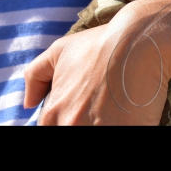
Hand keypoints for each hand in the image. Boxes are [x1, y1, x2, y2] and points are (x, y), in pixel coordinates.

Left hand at [24, 0, 170, 125]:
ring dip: (110, 122)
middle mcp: (71, 124)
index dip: (70, 119)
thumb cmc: (102, 43)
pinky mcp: (126, 130)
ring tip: (120, 110)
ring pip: (100, 132)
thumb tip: (29, 102)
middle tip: (105, 109)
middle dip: (88, 121)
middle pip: (75, 131)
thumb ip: (36, 75)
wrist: (140, 39)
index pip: (53, 129)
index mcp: (53, 113)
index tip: (86, 111)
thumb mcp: (62, 49)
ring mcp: (99, 130)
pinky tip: (134, 114)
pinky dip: (129, 124)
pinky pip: (125, 131)